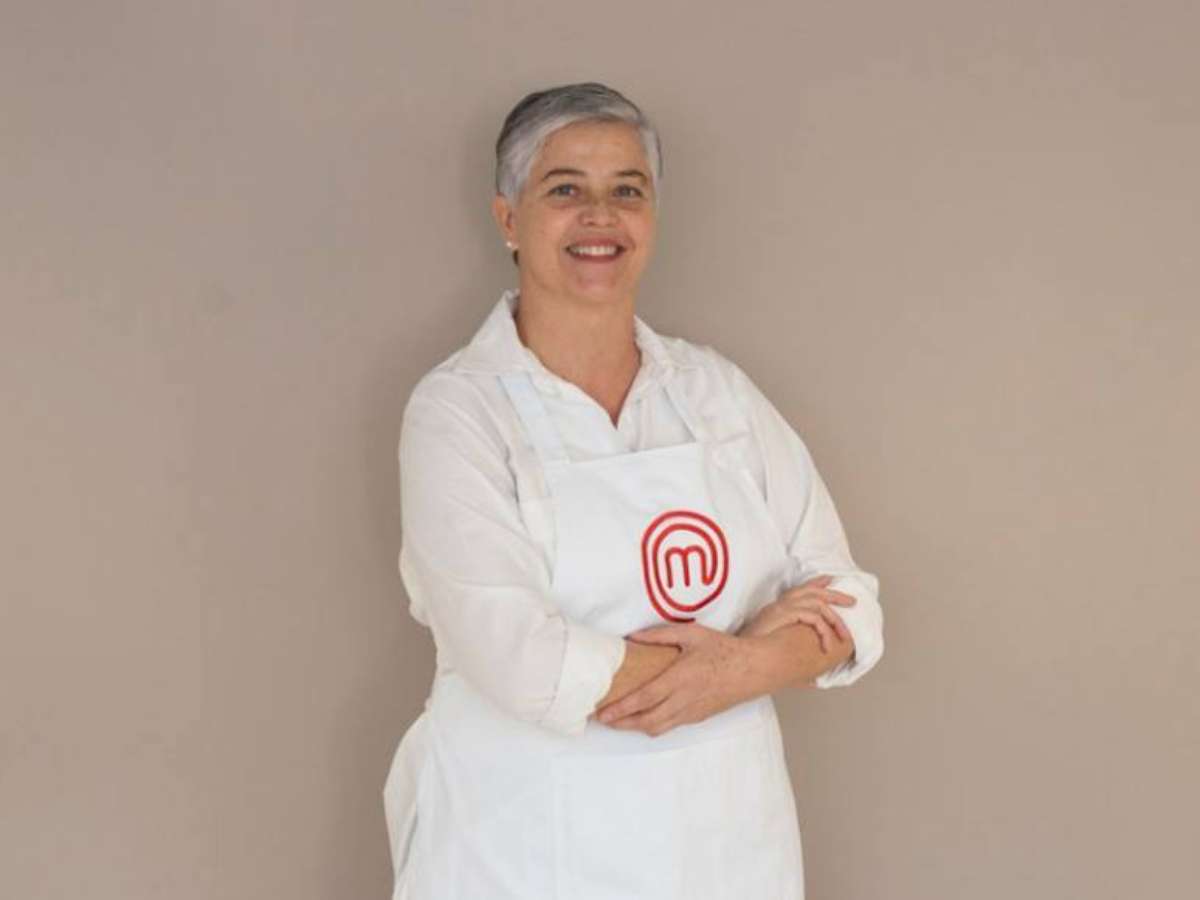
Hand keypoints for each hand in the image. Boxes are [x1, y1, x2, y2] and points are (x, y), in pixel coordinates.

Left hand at [593, 622, 757, 736]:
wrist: (754, 669)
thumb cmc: (724, 649)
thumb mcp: (692, 634)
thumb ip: (660, 635)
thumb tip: (632, 637)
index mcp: (681, 678)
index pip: (644, 698)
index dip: (621, 708)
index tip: (603, 712)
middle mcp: (684, 699)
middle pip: (646, 720)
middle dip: (621, 723)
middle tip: (602, 720)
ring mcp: (692, 711)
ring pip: (658, 728)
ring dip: (635, 727)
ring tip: (617, 722)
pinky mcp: (698, 717)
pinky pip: (671, 726)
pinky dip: (653, 725)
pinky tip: (644, 718)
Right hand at [738, 574, 856, 652]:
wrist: (738, 657)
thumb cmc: (753, 655)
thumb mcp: (773, 645)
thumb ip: (788, 644)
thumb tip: (807, 662)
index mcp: (777, 608)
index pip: (800, 589)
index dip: (817, 583)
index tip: (831, 579)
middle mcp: (779, 604)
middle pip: (812, 592)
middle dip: (835, 596)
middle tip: (852, 602)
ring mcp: (780, 609)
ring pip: (816, 604)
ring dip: (834, 619)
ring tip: (845, 634)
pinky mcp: (782, 616)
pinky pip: (811, 617)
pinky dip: (824, 628)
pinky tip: (828, 642)